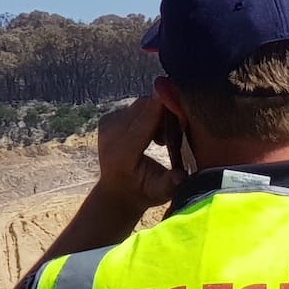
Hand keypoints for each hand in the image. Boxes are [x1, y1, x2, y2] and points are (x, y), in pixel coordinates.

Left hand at [94, 95, 182, 214]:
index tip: (176, 94)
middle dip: (163, 111)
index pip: (143, 124)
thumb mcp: (160, 193)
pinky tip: (152, 133)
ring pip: (140, 105)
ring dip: (157, 113)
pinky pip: (134, 107)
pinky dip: (148, 114)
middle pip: (142, 108)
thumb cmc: (143, 192)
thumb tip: (182, 176)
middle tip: (176, 131)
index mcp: (122, 155)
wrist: (117, 191)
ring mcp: (106, 125)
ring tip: (162, 138)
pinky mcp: (107, 119)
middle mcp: (110, 136)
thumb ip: (170, 183)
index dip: (159, 108)